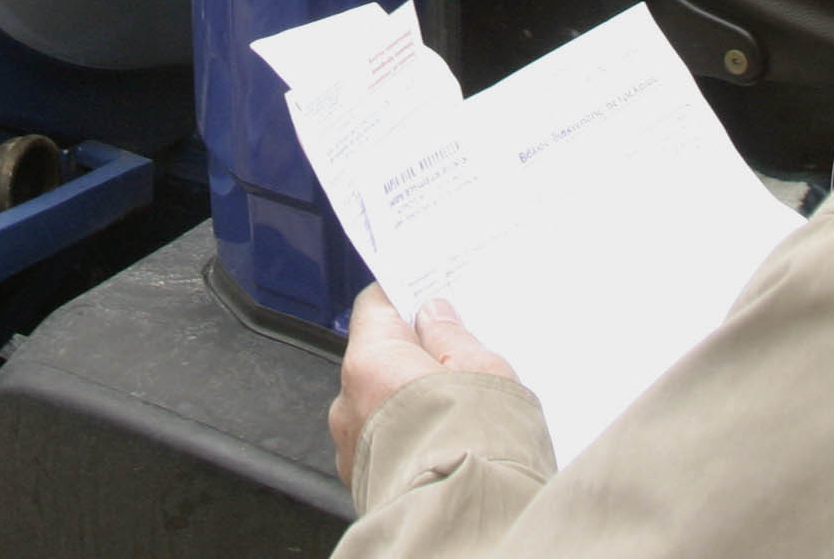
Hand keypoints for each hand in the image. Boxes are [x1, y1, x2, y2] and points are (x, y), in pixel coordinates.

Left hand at [327, 284, 523, 477]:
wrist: (470, 534)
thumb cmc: (479, 453)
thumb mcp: (484, 372)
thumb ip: (453, 338)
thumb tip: (436, 317)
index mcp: (370, 364)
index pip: (375, 307)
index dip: (405, 300)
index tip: (430, 299)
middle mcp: (349, 405)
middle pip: (379, 361)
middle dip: (415, 361)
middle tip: (461, 365)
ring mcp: (352, 451)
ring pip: (382, 407)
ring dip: (413, 405)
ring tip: (463, 417)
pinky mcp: (365, 486)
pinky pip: (385, 447)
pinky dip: (410, 442)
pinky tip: (449, 448)